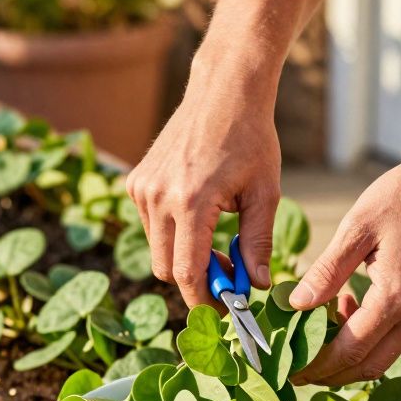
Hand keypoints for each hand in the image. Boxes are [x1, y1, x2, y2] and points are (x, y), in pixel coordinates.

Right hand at [126, 85, 280, 307]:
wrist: (223, 92)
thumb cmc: (251, 139)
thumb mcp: (264, 193)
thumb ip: (258, 243)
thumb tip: (255, 285)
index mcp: (191, 201)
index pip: (187, 273)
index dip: (204, 299)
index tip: (225, 308)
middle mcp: (158, 197)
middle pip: (166, 269)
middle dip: (195, 280)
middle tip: (227, 272)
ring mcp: (142, 189)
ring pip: (157, 249)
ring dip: (184, 256)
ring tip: (217, 237)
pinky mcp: (135, 182)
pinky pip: (151, 226)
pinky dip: (172, 233)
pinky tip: (198, 213)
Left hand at [289, 154, 400, 385]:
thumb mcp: (357, 227)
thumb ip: (326, 271)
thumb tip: (296, 304)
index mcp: (395, 297)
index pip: (350, 351)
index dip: (317, 367)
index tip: (290, 372)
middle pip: (369, 367)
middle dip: (332, 374)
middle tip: (298, 368)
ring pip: (384, 355)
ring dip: (351, 355)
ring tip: (318, 333)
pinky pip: (397, 335)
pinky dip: (369, 335)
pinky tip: (349, 304)